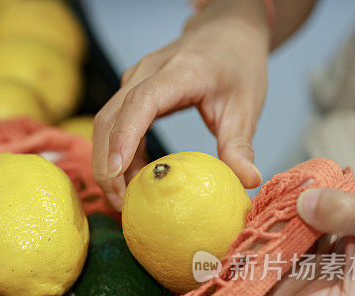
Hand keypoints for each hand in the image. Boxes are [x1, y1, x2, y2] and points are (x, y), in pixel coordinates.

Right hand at [92, 0, 271, 208]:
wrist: (226, 32)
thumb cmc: (237, 65)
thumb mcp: (245, 105)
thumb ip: (240, 145)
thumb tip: (249, 182)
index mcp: (178, 72)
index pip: (140, 103)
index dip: (125, 137)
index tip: (118, 172)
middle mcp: (146, 72)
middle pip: (109, 118)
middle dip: (107, 164)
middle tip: (120, 204)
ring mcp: (133, 80)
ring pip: (105, 123)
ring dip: (108, 162)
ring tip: (123, 199)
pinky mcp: (130, 91)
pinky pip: (114, 124)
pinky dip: (117, 154)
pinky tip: (131, 179)